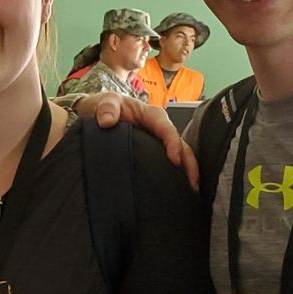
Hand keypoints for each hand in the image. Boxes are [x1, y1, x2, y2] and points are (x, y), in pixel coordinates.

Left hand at [70, 92, 199, 189]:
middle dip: (190, 164)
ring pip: (179, 157)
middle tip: (193, 183)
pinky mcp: (152, 154)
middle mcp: (160, 129)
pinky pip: (166, 164)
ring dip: (186, 173)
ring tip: (190, 192)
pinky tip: (176, 190)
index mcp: (153, 115)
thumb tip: (107, 121)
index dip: (173, 144)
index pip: (168, 130)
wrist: (99, 113)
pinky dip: (174, 176)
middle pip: (181, 146)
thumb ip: (107, 108)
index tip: (174, 160)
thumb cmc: (108, 105)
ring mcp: (157, 143)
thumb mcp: (106, 101)